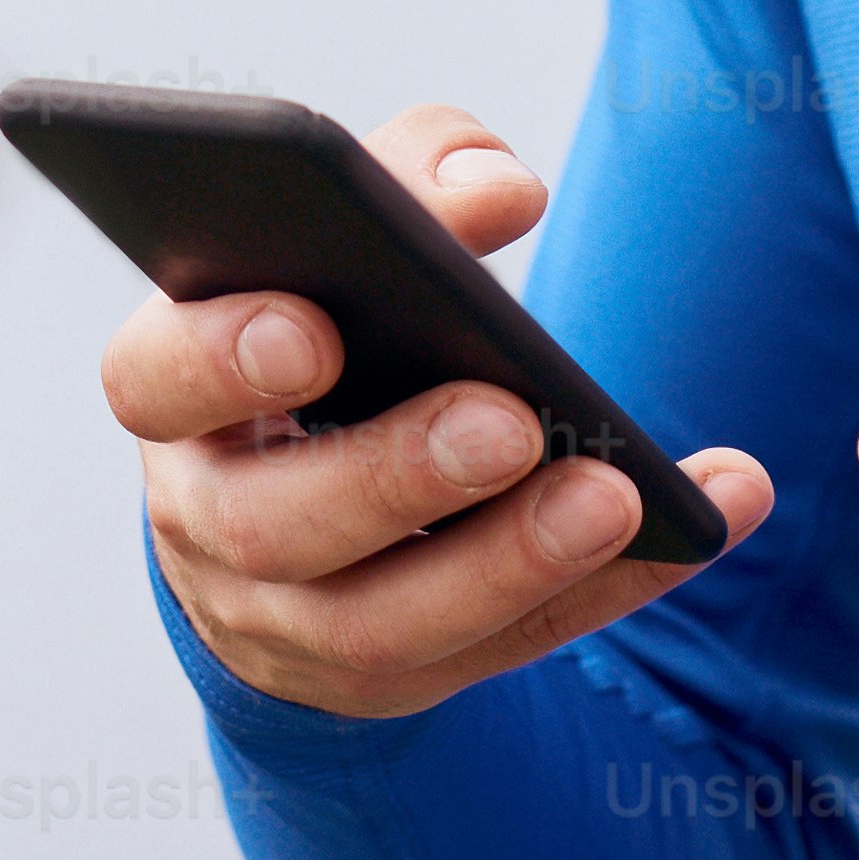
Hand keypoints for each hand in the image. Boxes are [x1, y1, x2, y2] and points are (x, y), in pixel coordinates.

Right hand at [102, 105, 778, 722]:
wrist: (302, 498)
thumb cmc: (327, 332)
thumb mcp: (338, 246)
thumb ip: (405, 179)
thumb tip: (498, 188)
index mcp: (177, 394)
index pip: (154, 382)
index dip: (221, 360)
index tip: (317, 326)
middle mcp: (211, 523)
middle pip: (274, 525)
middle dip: (395, 474)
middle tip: (510, 419)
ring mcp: (289, 625)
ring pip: (382, 626)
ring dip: (508, 563)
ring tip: (618, 494)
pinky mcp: (391, 680)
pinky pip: (504, 651)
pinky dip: (610, 589)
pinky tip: (703, 524)